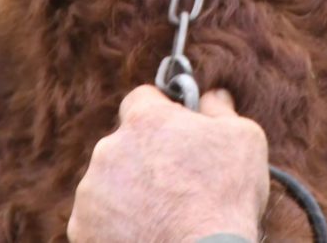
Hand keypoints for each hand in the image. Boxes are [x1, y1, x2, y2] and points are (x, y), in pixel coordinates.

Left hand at [67, 85, 268, 242]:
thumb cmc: (226, 197)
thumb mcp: (244, 138)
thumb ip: (220, 108)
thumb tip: (213, 96)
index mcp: (145, 120)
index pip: (141, 100)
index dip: (160, 113)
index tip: (174, 131)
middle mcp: (109, 149)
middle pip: (124, 143)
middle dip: (145, 157)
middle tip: (175, 182)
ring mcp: (91, 191)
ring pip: (109, 182)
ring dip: (128, 191)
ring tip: (162, 214)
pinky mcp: (83, 228)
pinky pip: (98, 218)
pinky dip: (117, 224)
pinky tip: (146, 232)